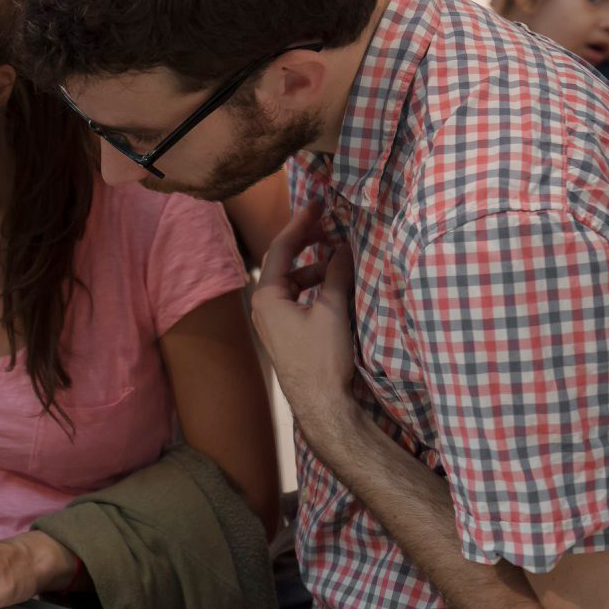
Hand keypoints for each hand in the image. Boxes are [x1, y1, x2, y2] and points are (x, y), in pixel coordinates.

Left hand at [251, 197, 358, 439]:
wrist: (321, 405)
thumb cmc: (323, 359)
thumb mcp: (333, 310)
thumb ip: (337, 273)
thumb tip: (345, 247)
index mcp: (267, 296)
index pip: (281, 248)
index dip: (301, 223)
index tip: (317, 204)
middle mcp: (263, 306)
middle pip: (284, 262)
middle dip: (308, 243)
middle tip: (330, 225)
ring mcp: (272, 320)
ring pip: (293, 281)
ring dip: (315, 267)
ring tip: (341, 259)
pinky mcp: (285, 333)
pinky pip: (297, 298)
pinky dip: (315, 287)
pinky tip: (335, 285)